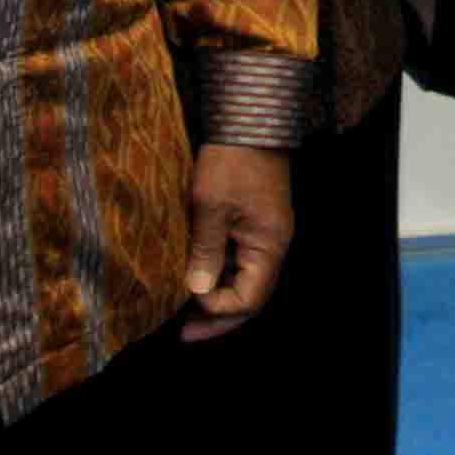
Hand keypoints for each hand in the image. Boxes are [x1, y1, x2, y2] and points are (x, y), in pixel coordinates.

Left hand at [179, 143, 294, 341]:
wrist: (248, 119)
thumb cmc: (230, 161)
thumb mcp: (210, 206)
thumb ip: (205, 250)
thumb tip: (196, 292)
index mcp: (269, 245)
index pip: (249, 299)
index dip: (218, 311)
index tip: (186, 307)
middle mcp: (272, 245)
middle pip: (250, 296)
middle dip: (217, 318)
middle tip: (182, 335)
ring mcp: (265, 233)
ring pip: (244, 280)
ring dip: (216, 299)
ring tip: (183, 314)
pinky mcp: (253, 222)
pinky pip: (239, 262)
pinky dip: (218, 276)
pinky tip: (194, 280)